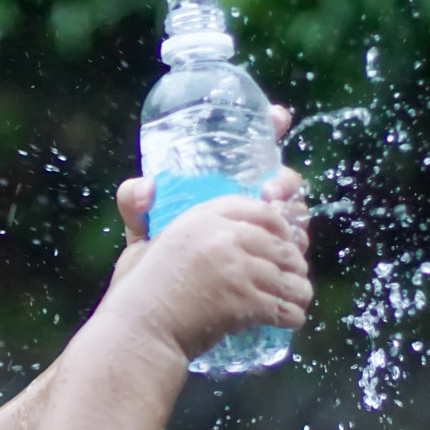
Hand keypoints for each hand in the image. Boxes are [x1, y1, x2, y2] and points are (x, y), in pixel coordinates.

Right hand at [103, 192, 313, 363]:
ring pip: (287, 275)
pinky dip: (292, 316)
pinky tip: (291, 319)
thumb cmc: (135, 293)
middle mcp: (222, 238)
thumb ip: (140, 212)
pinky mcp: (245, 301)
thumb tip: (148, 186)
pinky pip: (283, 306)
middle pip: (278, 242)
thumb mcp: (137, 244)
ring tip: (297, 298)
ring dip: (298, 289)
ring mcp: (236, 270)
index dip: (278, 222)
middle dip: (292, 260)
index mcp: (200, 218)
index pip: (257, 208)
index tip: (283, 236)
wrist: (139, 333)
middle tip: (293, 274)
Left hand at [108, 104, 307, 290]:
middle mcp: (252, 207)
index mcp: (226, 188)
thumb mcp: (143, 231)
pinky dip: (293, 245)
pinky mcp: (273, 264)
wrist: (164, 313)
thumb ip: (134, 205)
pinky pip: (294, 250)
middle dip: (285, 181)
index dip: (272, 127)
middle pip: (284, 184)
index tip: (278, 117)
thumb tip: (144, 188)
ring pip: (293, 216)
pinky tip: (286, 248)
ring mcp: (266, 235)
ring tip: (276, 218)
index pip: (256, 150)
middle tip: (269, 191)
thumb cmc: (157, 264)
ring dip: (292, 214)